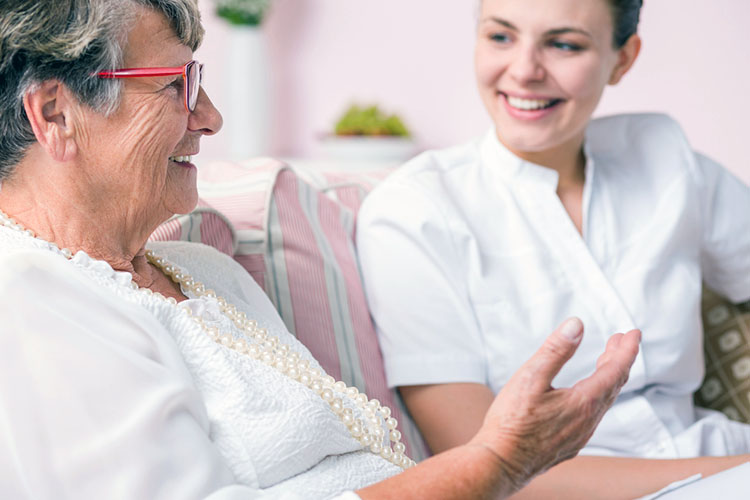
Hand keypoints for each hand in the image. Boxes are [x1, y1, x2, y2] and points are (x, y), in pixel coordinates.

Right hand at [469, 317, 640, 492]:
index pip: (615, 370)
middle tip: (620, 341)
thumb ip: (555, 350)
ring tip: (604, 362)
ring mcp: (579, 435)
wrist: (500, 463)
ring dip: (608, 378)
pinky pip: (592, 416)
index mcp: (583, 402)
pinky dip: (596, 397)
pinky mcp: (569, 444)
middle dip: (619, 360)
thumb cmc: (511, 422)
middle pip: (613, 385)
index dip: (627, 350)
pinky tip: (583, 396)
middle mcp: (587, 421)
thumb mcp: (530, 377)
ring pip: (603, 402)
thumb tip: (576, 325)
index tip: (634, 333)